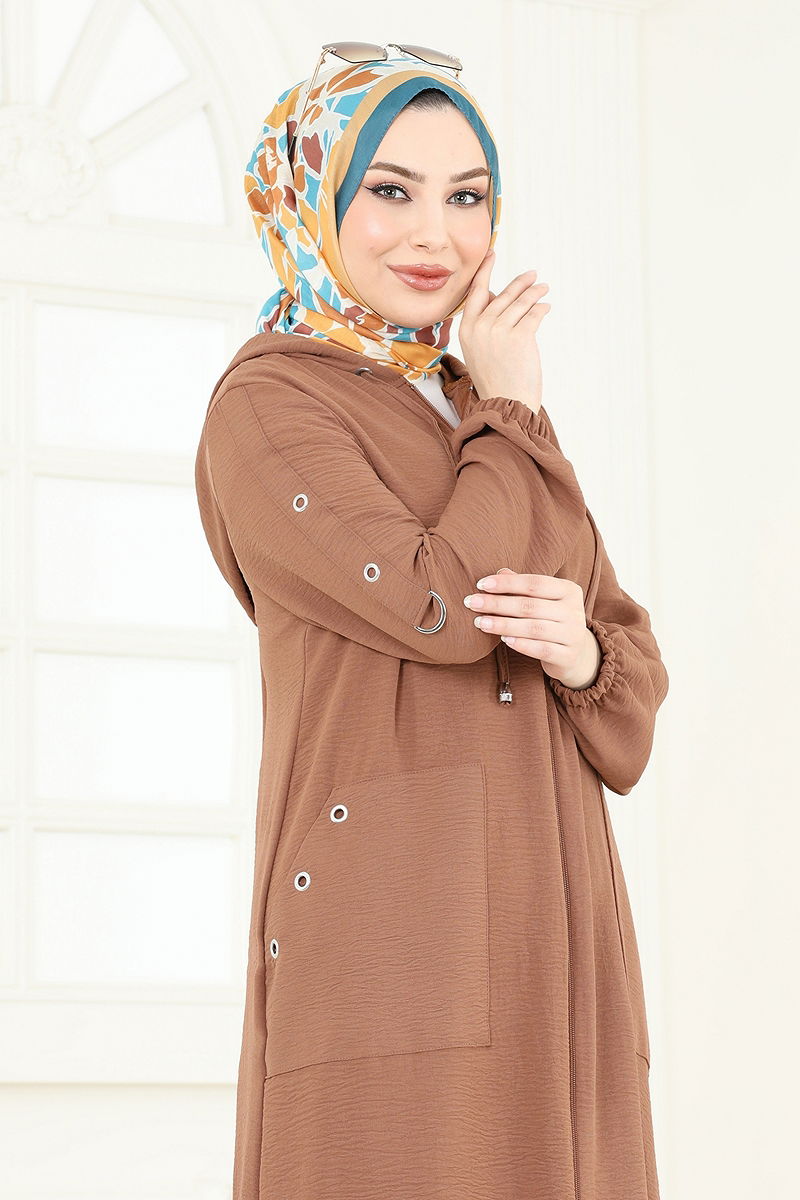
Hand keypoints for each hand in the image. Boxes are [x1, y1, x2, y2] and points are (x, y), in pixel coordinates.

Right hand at [459, 249, 550, 413]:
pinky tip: (546, 307)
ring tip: (543, 288)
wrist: (505, 403)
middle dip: (520, 283)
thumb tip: (496, 298)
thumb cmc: (494, 380)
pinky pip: (534, 314)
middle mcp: (481, 327)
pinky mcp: (520, 336)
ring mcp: (499, 331)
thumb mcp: (479, 351)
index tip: (492, 254)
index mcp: (467, 330)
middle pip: (503, 295)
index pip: (476, 292)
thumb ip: (483, 326)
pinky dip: (541, 309)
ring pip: (520, 302)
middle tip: (532, 275)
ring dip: (535, 293)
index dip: (485, 272)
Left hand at [463, 567, 601, 689]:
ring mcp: (573, 634)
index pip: (534, 583)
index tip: (481, 584)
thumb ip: (523, 586)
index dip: (507, 583)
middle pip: (530, 605)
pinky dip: (521, 644)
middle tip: (472, 603)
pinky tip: (503, 639)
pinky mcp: (568, 656)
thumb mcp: (542, 600)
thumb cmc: (551, 620)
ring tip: (481, 622)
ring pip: (534, 628)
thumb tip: (500, 572)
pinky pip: (542, 649)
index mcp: (568, 590)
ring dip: (503, 624)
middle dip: (497, 603)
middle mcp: (574, 610)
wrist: (576, 654)